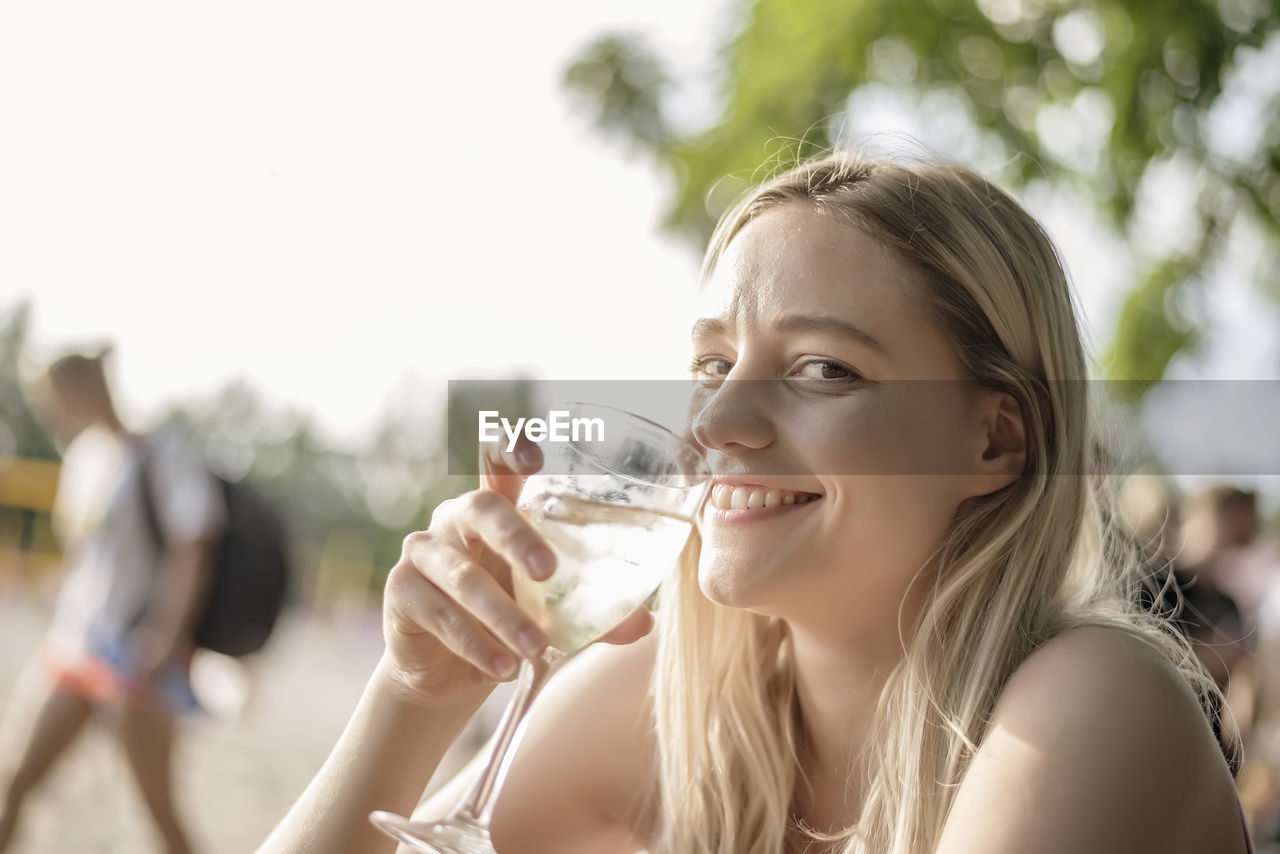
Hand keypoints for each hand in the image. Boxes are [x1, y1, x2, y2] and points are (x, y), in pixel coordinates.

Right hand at [380, 437, 653, 708]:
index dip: (511, 447)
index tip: (535, 457)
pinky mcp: (401, 591)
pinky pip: (440, 614)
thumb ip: (594, 614)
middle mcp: (456, 520)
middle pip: (482, 507)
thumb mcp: (551, 612)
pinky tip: (503, 668)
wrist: (449, 672)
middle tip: (547, 572)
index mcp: (498, 509)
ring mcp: (424, 552)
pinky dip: (476, 644)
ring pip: (463, 576)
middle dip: (516, 537)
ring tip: (536, 649)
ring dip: (502, 615)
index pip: (498, 459)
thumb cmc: (508, 620)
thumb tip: (645, 626)